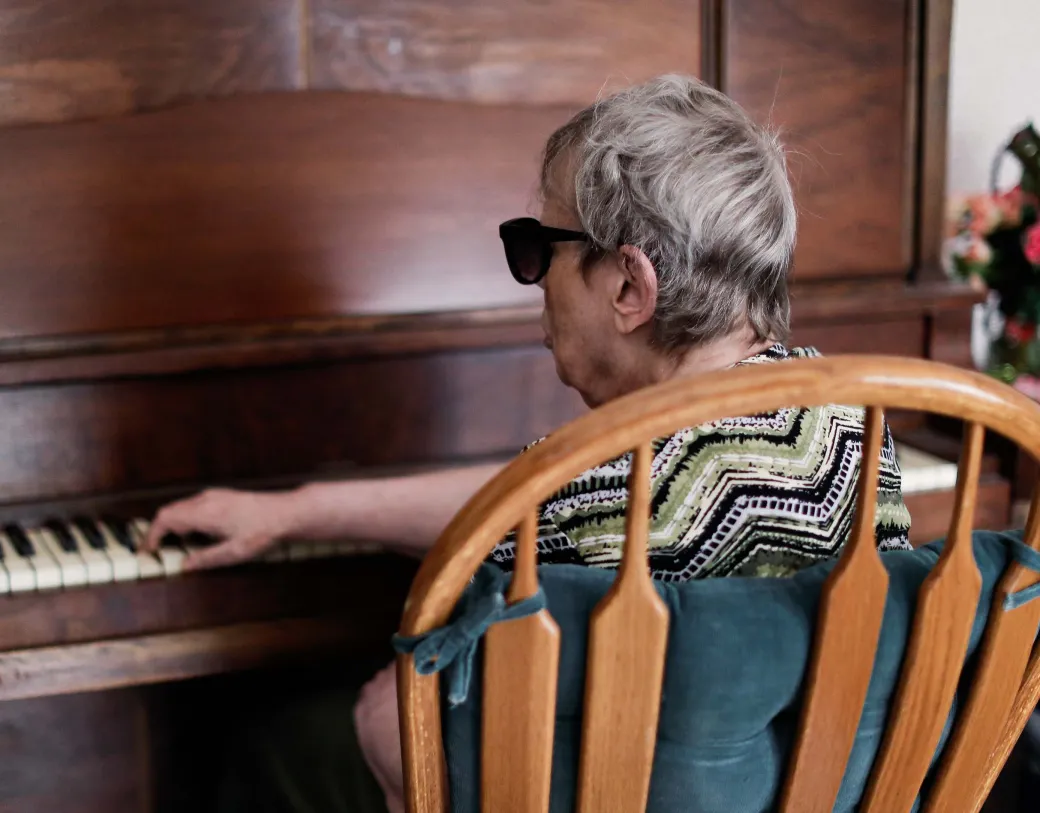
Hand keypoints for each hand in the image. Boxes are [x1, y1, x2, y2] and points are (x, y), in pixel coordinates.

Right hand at [143, 488, 294, 570]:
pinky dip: (185, 517)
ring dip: (173, 523)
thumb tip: (185, 566)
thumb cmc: (264, 532)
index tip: (147, 550)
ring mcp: (216, 495)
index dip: (152, 535)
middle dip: (159, 530)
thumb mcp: (235, 552)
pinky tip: (195, 532)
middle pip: (170, 510)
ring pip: (182, 506)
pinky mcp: (223, 495)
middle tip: (156, 550)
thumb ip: (207, 559)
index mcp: (206, 512)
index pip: (166, 519)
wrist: (287, 512)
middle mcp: (207, 499)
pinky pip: (194, 504)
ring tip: (174, 544)